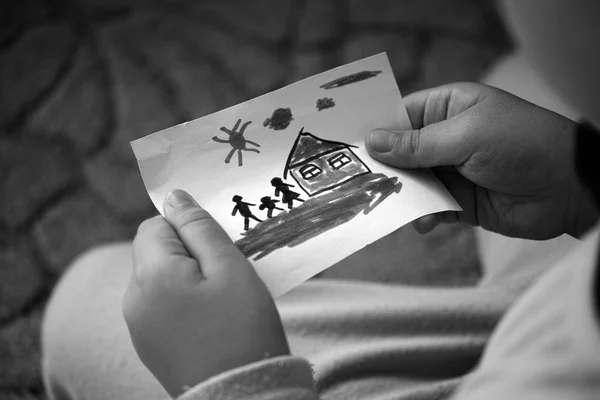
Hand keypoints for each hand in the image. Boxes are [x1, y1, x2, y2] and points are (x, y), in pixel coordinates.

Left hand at [123, 190, 288, 397]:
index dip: (188, 227)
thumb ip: (199, 227)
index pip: (156, 225)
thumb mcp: (229, 268)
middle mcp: (133, 298)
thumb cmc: (242, 328)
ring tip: (222, 297)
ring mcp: (137, 325)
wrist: (241, 396)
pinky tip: (210, 318)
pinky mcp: (148, 344)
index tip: (218, 244)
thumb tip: (173, 196)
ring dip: (187, 276)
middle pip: (155, 252)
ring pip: (159, 278)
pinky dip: (182, 300)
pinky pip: (160, 305)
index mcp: (150, 274)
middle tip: (226, 271)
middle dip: (189, 252)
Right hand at [366, 82, 597, 239]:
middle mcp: (446, 138)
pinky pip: (430, 207)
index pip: (401, 115)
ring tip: (385, 204)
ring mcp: (452, 171)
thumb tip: (373, 142)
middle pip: (400, 152)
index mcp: (448, 108)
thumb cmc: (522, 144)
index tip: (346, 145)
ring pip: (412, 182)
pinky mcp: (460, 202)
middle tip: (355, 181)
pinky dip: (422, 215)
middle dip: (382, 167)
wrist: (570, 188)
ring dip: (401, 194)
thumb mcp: (467, 135)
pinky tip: (423, 222)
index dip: (375, 129)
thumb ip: (418, 144)